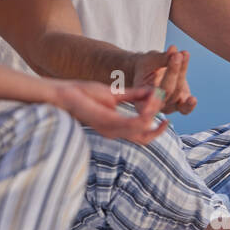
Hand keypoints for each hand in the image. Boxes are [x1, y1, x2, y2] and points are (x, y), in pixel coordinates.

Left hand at [51, 80, 169, 143]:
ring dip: (154, 112)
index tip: (164, 111)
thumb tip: (153, 92)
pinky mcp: (108, 121)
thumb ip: (134, 95)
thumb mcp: (115, 93)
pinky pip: (133, 123)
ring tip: (157, 96)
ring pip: (142, 128)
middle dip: (158, 124)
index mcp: (117, 128)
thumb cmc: (84, 94)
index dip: (157, 127)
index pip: (143, 136)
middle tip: (163, 104)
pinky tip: (150, 101)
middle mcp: (115, 132)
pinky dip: (145, 113)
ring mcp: (111, 129)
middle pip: (145, 137)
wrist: (64, 93)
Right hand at [132, 45, 196, 114]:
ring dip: (182, 71)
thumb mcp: (149, 60)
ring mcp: (167, 106)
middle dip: (172, 72)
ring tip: (183, 55)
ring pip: (177, 91)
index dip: (150, 99)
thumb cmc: (147, 66)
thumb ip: (161, 58)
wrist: (151, 69)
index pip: (144, 103)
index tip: (154, 90)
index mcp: (139, 98)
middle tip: (176, 56)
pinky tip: (193, 100)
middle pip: (166, 90)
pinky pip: (186, 107)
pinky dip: (190, 103)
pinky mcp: (180, 103)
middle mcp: (153, 105)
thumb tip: (174, 51)